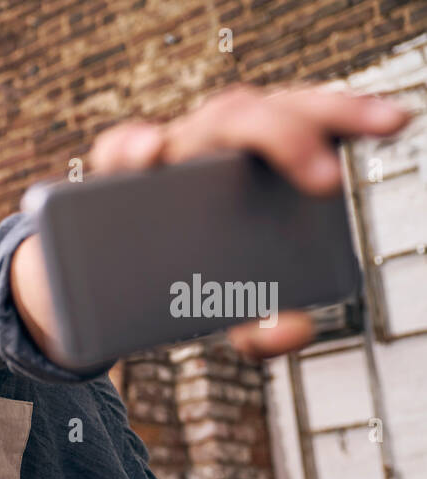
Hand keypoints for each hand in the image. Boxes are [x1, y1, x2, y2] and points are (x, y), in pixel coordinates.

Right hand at [85, 84, 410, 359]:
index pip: (309, 119)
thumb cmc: (193, 282)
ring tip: (233, 159)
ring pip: (198, 125)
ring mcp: (171, 153)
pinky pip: (120, 147)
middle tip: (326, 184)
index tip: (394, 126)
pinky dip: (130, 148)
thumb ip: (264, 328)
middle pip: (258, 115)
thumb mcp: (231, 315)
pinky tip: (145, 161)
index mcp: (263, 163)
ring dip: (215, 135)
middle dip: (295, 138)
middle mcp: (220, 146)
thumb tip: (297, 330)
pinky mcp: (118, 173)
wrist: (119, 287)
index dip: (351, 113)